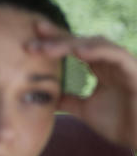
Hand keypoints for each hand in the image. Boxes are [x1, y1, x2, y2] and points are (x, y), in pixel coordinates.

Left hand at [29, 20, 136, 147]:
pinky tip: (78, 52)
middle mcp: (112, 62)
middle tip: (34, 31)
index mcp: (101, 68)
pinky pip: (116, 55)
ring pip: (96, 44)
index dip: (54, 43)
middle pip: (82, 42)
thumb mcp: (85, 110)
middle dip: (58, 36)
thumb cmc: (121, 124)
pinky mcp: (136, 71)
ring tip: (47, 47)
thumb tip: (47, 96)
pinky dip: (97, 51)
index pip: (74, 49)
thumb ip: (68, 100)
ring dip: (70, 44)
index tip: (29, 42)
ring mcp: (124, 64)